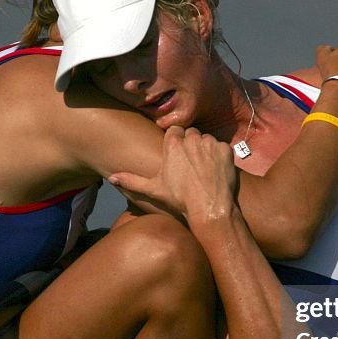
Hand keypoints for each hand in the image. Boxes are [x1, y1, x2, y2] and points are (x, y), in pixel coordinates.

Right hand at [109, 126, 237, 224]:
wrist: (209, 208)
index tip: (177, 155)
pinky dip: (220, 156)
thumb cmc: (180, 199)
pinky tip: (215, 170)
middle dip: (190, 144)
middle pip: (190, 133)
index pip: (174, 130)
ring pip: (206, 139)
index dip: (176, 142)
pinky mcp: (225, 150)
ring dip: (205, 149)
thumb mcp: (154, 189)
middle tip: (190, 164)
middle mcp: (192, 139)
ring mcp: (210, 143)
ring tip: (202, 168)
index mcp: (173, 144)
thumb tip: (111, 178)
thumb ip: (132, 180)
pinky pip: (221, 146)